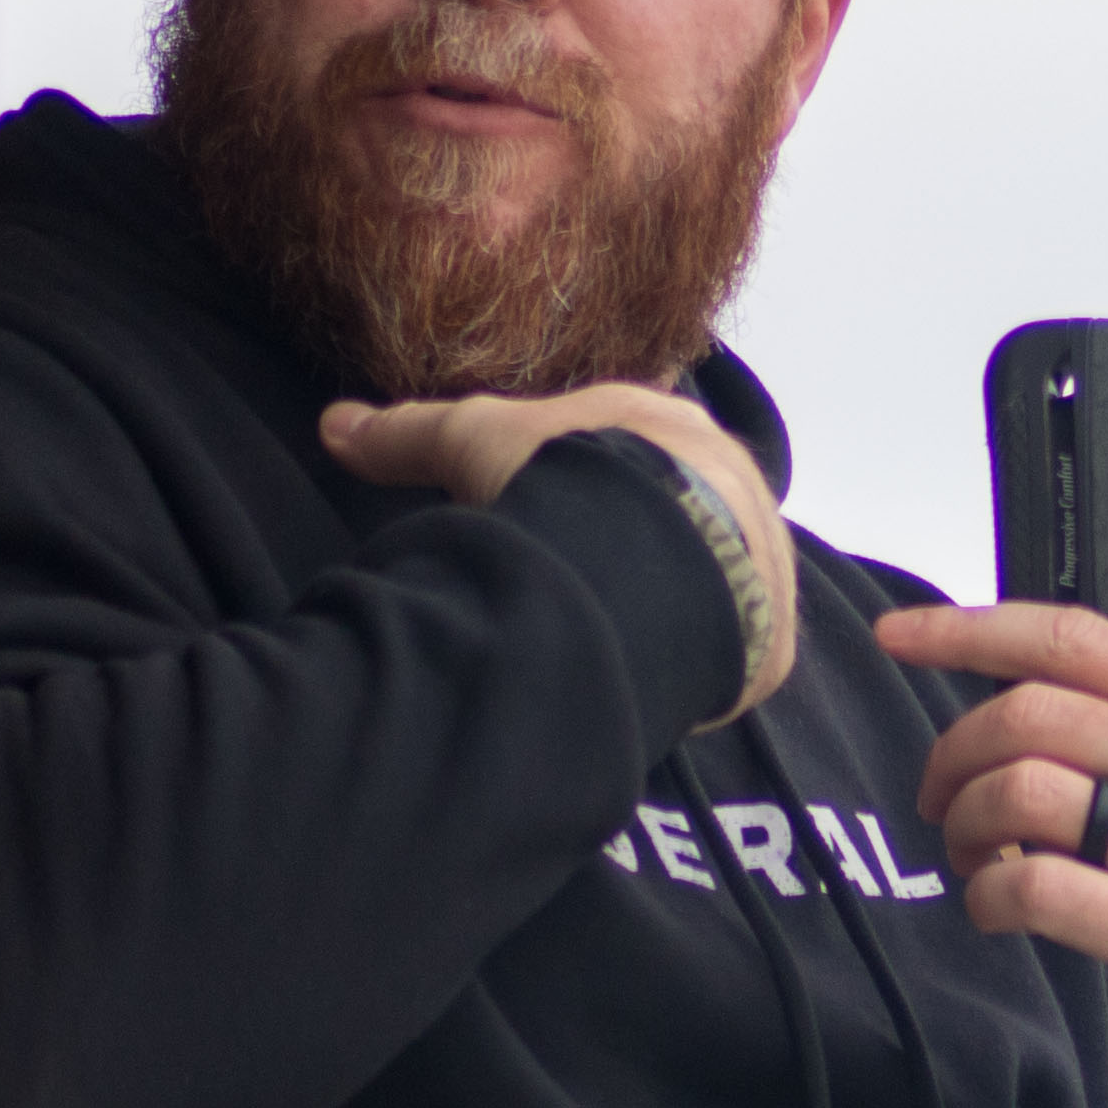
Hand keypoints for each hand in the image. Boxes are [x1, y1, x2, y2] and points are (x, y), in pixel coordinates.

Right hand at [329, 383, 795, 717]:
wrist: (642, 546)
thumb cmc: (559, 474)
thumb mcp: (467, 439)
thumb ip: (406, 433)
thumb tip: (334, 424)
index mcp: (671, 425)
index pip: (637, 446)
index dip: (597, 474)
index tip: (564, 502)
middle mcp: (734, 483)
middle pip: (688, 516)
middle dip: (645, 544)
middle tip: (591, 580)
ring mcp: (764, 561)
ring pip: (722, 585)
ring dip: (681, 606)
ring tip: (618, 639)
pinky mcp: (772, 638)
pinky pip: (744, 655)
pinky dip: (706, 668)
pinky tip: (661, 683)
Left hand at [878, 599, 1107, 1107]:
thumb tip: (1039, 698)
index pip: (1076, 639)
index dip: (971, 630)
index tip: (903, 637)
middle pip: (1034, 713)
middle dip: (957, 751)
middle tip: (945, 796)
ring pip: (1026, 792)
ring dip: (969, 824)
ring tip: (977, 855)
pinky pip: (1039, 888)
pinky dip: (989, 894)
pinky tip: (998, 907)